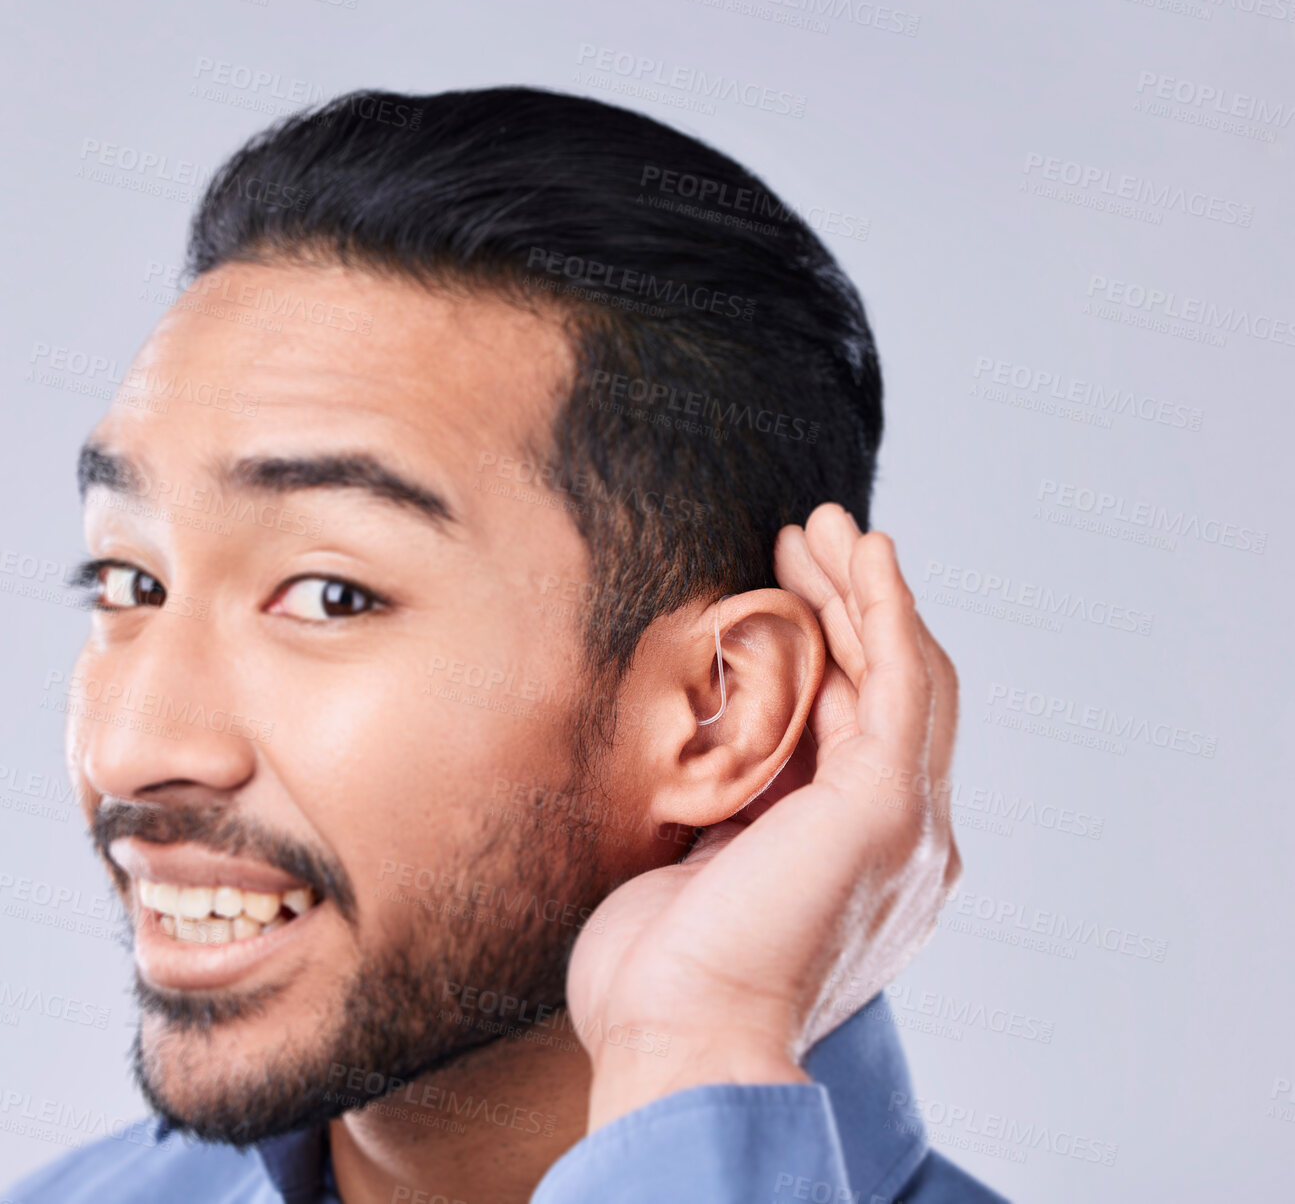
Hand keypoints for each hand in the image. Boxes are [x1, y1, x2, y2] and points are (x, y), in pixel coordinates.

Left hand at [565, 503, 960, 1129]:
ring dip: (862, 589)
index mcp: (856, 855)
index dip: (834, 649)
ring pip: (901, 673)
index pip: (862, 726)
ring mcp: (903, 823)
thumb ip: (726, 805)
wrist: (679, 1040)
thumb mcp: (699, 864)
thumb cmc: (663, 976)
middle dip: (849, 605)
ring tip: (822, 526)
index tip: (782, 589)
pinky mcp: (885, 807)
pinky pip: (902, 682)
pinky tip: (866, 550)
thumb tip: (702, 747)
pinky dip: (887, 607)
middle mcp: (901, 838)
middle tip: (806, 539)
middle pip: (892, 688)